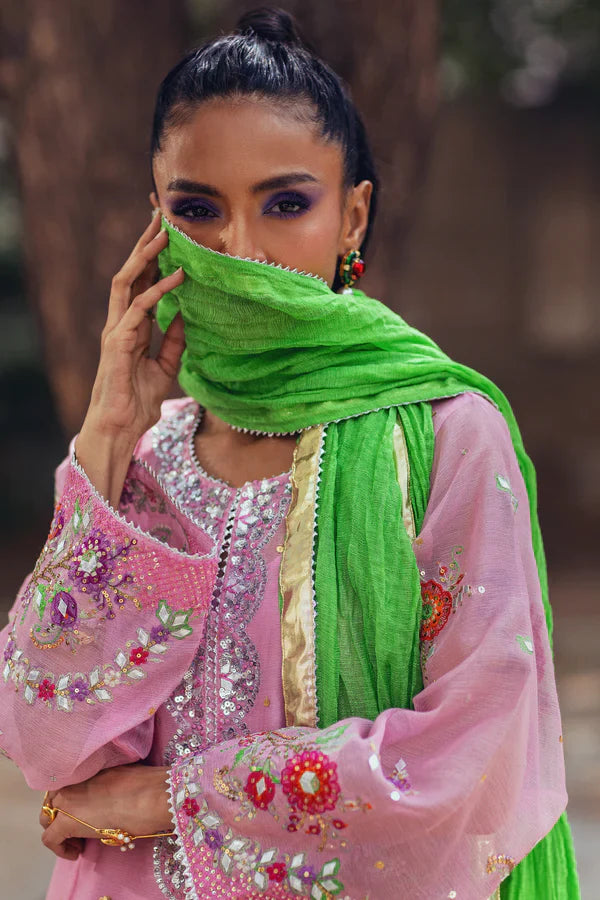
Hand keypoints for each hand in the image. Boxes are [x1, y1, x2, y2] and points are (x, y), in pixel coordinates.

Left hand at [39, 764, 170, 860]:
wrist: (151, 795)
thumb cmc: (147, 785)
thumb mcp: (121, 775)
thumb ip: (104, 783)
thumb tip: (106, 794)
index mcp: (85, 768)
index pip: (65, 784)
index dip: (71, 801)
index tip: (84, 812)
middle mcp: (71, 780)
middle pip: (52, 801)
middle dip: (62, 816)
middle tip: (80, 829)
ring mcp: (66, 800)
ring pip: (47, 818)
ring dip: (60, 831)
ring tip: (79, 842)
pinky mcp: (65, 823)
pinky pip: (50, 839)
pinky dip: (60, 849)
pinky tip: (76, 853)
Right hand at [76, 213, 185, 504]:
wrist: (121, 427)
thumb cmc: (139, 401)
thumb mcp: (167, 366)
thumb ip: (175, 342)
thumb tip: (189, 317)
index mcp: (132, 325)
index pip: (141, 282)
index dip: (154, 257)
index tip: (169, 233)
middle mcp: (121, 321)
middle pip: (131, 272)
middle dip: (146, 243)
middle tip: (162, 215)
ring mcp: (116, 329)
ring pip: (127, 281)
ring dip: (146, 255)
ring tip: (165, 232)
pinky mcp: (118, 342)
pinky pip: (138, 309)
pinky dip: (158, 291)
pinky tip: (176, 277)